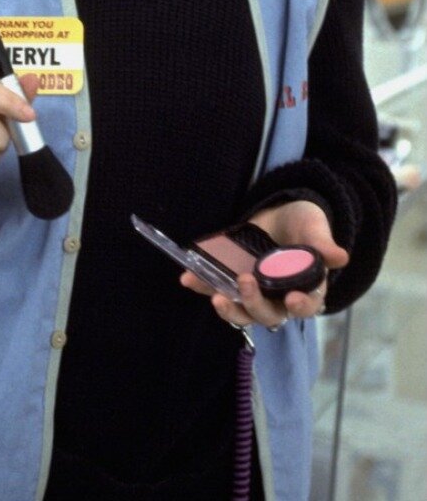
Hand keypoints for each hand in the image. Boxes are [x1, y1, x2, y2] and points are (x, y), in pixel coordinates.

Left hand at [180, 200, 348, 328]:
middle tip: (245, 282)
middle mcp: (279, 297)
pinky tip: (188, 279)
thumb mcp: (313, 226)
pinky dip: (202, 286)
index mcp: (306, 287)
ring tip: (216, 298)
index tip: (291, 300)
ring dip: (229, 309)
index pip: (306, 306)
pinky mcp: (233, 280)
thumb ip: (322, 243)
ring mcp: (255, 291)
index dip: (300, 307)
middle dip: (255, 304)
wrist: (280, 212)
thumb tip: (340, 256)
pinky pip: (217, 288)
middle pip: (269, 315)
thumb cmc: (304, 223)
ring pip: (243, 312)